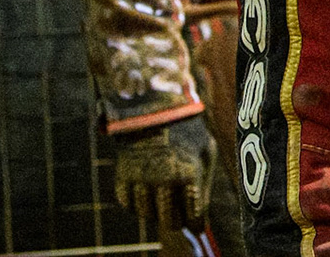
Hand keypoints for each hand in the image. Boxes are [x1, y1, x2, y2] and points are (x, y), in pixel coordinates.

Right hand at [114, 112, 215, 236]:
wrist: (154, 107)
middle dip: (177, 219)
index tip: (195, 222)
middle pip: (170, 222)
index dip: (195, 222)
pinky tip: (146, 188)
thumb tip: (200, 219)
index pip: (193, 217)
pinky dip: (137, 202)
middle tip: (179, 211)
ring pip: (149, 215)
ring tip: (163, 194)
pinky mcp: (123, 177)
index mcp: (189, 175)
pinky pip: (129, 205)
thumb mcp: (206, 150)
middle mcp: (164, 180)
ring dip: (156, 210)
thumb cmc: (187, 130)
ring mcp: (141, 180)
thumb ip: (205, 184)